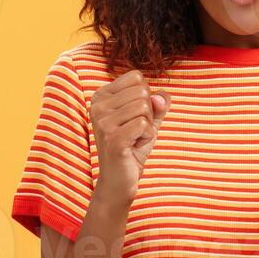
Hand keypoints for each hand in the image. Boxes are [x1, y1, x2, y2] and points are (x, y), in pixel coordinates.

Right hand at [88, 70, 169, 199]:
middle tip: (135, 131)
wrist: (119, 180)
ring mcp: (102, 123)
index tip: (133, 117)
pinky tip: (134, 147)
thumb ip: (158, 102)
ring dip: (147, 126)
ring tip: (134, 139)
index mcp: (101, 96)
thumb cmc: (133, 146)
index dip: (145, 96)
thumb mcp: (148, 119)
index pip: (136, 77)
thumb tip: (161, 98)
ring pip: (144, 107)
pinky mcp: (113, 139)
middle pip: (142, 91)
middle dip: (148, 113)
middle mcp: (97, 106)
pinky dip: (147, 137)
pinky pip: (144, 124)